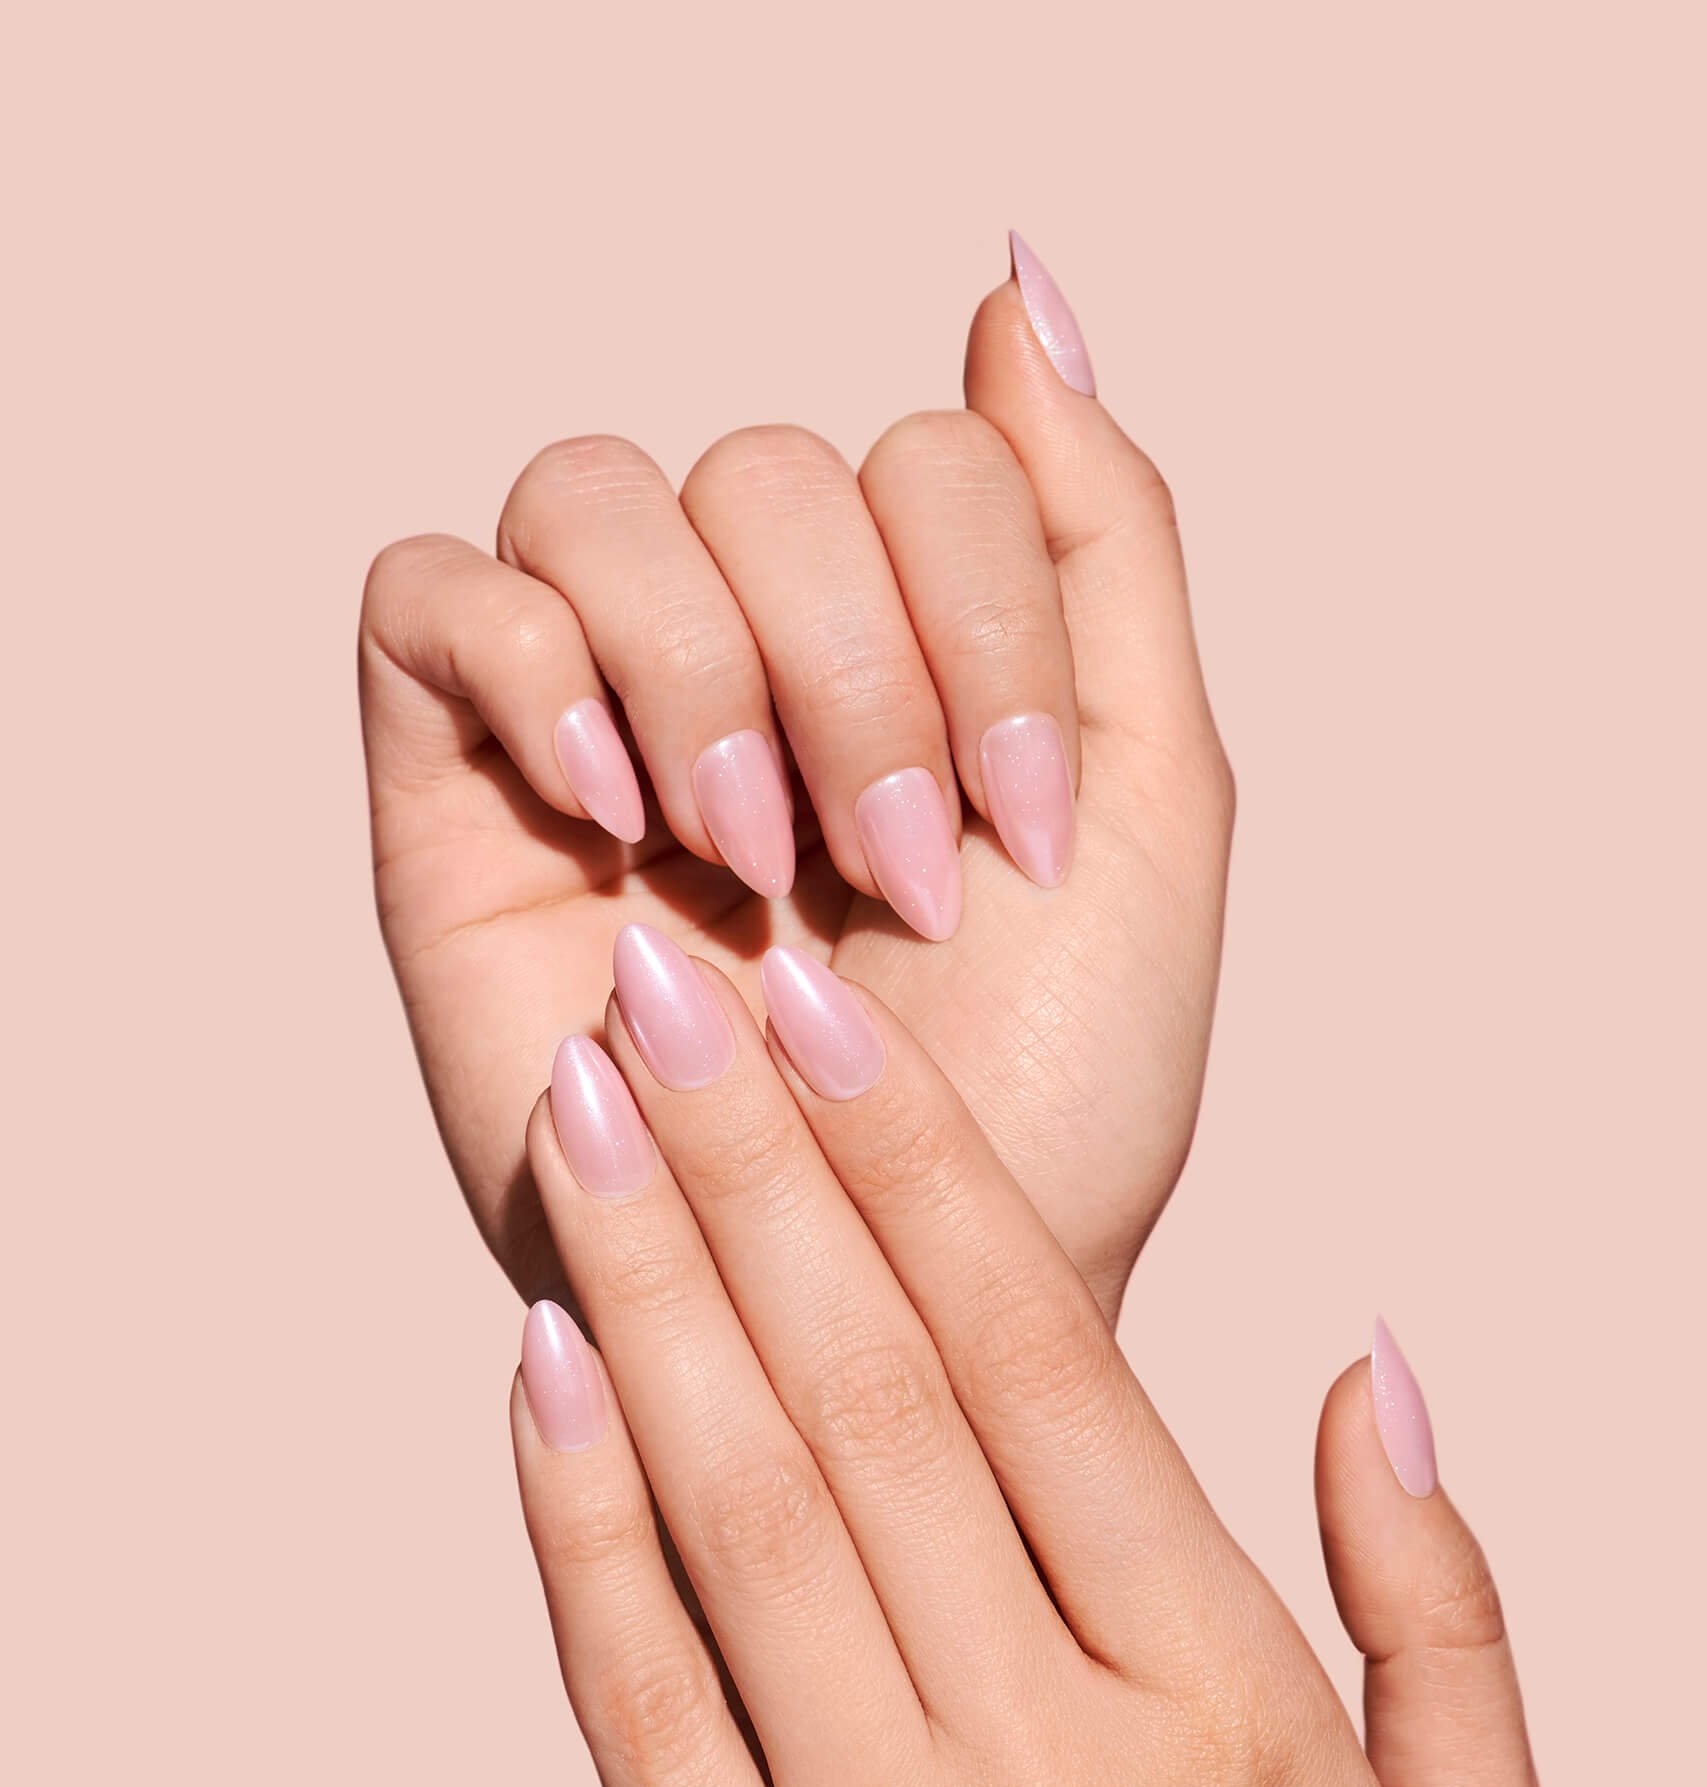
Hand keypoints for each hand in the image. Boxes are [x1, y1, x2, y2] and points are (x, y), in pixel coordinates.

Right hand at [360, 240, 1229, 1319]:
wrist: (898, 1313)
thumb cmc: (1037, 1108)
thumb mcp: (1142, 806)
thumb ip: (1105, 543)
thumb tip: (1015, 293)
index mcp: (913, 654)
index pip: (927, 459)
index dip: (985, 617)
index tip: (1013, 838)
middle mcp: (749, 663)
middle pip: (765, 466)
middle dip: (856, 670)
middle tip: (887, 874)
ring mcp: (592, 721)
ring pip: (597, 495)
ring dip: (708, 669)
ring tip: (746, 857)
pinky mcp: (451, 799)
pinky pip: (429, 594)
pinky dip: (533, 665)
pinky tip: (622, 817)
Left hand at [508, 930, 1550, 1786]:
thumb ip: (1442, 1602)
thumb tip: (1372, 1358)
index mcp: (1227, 1711)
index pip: (1050, 1366)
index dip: (921, 1169)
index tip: (831, 1020)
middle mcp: (1049, 1766)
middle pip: (871, 1390)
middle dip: (757, 1160)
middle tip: (671, 982)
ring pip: (740, 1509)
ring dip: (652, 1288)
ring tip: (589, 1115)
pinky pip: (640, 1707)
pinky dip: (578, 1530)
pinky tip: (538, 1372)